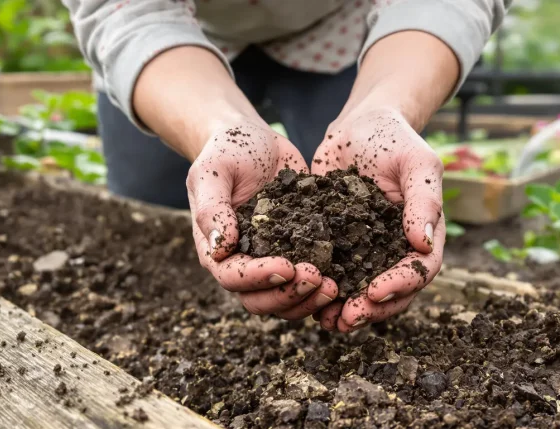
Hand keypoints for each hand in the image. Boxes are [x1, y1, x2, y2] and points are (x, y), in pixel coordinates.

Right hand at [187, 120, 338, 318]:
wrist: (255, 140)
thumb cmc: (226, 152)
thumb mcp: (212, 173)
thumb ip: (211, 209)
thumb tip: (222, 246)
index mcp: (218, 250)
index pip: (233, 278)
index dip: (258, 278)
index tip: (286, 267)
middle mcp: (244, 262)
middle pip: (261, 300)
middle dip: (289, 295)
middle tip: (317, 278)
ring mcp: (272, 260)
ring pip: (287, 299)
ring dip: (309, 298)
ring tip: (334, 285)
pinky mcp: (299, 251)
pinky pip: (310, 280)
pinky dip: (326, 285)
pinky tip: (347, 276)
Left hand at [311, 107, 444, 331]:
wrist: (356, 129)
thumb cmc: (392, 140)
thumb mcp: (416, 162)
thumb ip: (423, 200)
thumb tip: (424, 243)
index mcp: (421, 234)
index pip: (420, 269)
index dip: (400, 285)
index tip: (375, 291)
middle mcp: (393, 249)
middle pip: (391, 292)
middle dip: (371, 309)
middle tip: (347, 318)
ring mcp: (365, 251)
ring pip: (361, 292)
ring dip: (345, 310)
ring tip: (326, 321)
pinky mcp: (335, 246)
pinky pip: (332, 275)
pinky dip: (321, 292)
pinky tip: (303, 300)